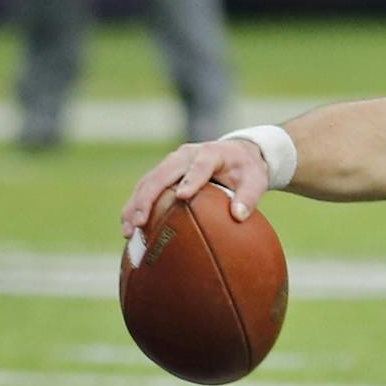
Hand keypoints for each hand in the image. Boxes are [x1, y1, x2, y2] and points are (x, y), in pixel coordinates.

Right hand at [121, 138, 269, 238]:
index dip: (191, 180)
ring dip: (135, 205)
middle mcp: (186, 155)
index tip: (182, 197)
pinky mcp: (163, 173)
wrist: (235, 153)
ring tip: (129, 231)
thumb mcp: (256, 179)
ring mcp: (170, 163)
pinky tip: (129, 228)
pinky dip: (134, 207)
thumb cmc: (246, 170)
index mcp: (210, 153)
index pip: (200, 166)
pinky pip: (144, 188)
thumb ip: (250, 196)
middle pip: (162, 174)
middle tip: (140, 222)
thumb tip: (239, 216)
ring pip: (147, 182)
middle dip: (148, 198)